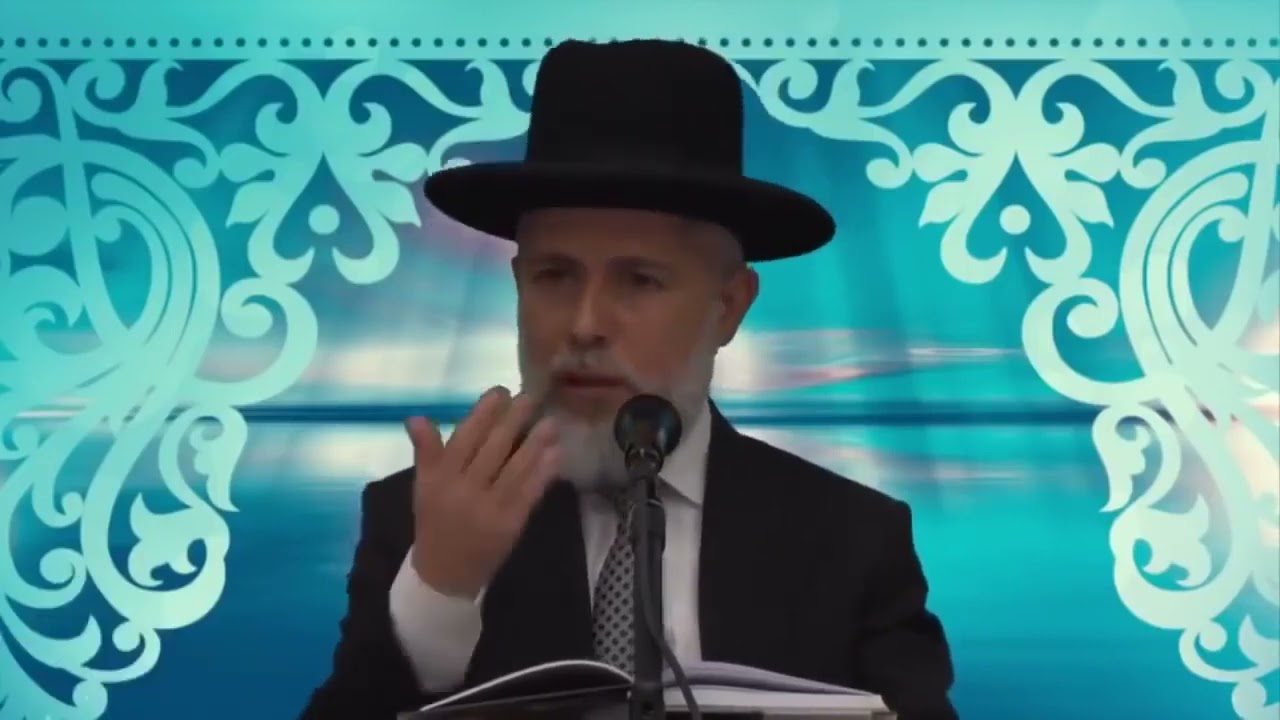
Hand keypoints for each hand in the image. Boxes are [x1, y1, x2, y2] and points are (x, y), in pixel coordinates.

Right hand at [404, 387, 560, 598]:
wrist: (444, 573)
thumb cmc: (434, 522)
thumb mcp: (423, 487)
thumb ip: (426, 451)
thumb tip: (417, 417)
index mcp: (440, 478)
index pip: (464, 438)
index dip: (483, 413)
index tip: (500, 391)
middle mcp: (464, 490)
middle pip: (492, 449)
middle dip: (513, 420)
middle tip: (530, 397)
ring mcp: (489, 508)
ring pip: (515, 469)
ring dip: (535, 443)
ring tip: (550, 421)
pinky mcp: (510, 524)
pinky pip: (529, 493)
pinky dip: (543, 472)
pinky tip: (555, 453)